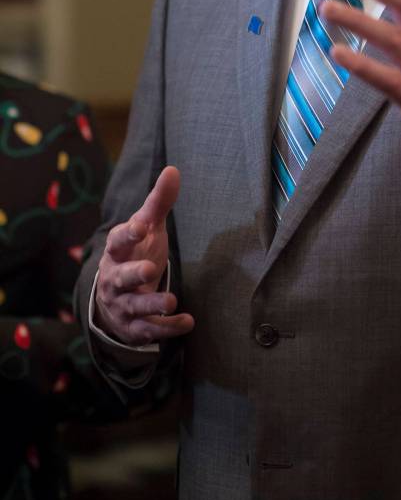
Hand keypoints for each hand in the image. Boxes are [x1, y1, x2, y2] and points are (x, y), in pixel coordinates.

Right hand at [95, 166, 194, 345]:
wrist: (114, 296)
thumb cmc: (135, 252)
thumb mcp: (146, 227)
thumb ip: (158, 202)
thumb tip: (174, 169)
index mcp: (117, 251)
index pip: (118, 241)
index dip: (128, 234)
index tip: (141, 226)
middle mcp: (115, 279)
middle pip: (120, 278)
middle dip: (133, 274)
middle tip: (149, 269)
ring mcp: (123, 304)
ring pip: (134, 307)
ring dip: (152, 305)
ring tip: (172, 300)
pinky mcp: (134, 326)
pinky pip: (148, 330)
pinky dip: (166, 328)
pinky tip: (187, 322)